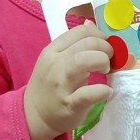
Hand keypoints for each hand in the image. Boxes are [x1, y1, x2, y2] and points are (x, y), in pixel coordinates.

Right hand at [23, 23, 113, 139]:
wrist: (33, 115)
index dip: (98, 35)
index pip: (80, 32)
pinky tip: (107, 92)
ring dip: (102, 62)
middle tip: (107, 60)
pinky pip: (87, 94)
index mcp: (52, 51)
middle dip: (105, 48)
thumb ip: (73, 44)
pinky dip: (101, 91)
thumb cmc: (48, 86)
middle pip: (86, 43)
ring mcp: (61, 85)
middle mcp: (55, 64)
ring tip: (105, 70)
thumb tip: (90, 25)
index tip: (103, 46)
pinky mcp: (69, 105)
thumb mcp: (55, 60)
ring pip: (83, 61)